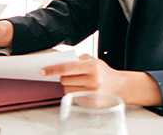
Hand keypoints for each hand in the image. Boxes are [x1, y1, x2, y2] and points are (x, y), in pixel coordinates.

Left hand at [41, 54, 161, 106]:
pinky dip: (74, 93)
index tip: (41, 71)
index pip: (66, 68)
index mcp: (92, 67)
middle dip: (64, 77)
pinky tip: (83, 90)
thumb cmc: (103, 72)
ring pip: (67, 90)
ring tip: (78, 83)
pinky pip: (73, 98)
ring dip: (68, 86)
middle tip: (72, 76)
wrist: (120, 87)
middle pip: (64, 80)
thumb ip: (77, 59)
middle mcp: (93, 80)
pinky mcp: (91, 103)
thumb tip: (58, 60)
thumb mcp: (93, 60)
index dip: (52, 70)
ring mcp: (92, 93)